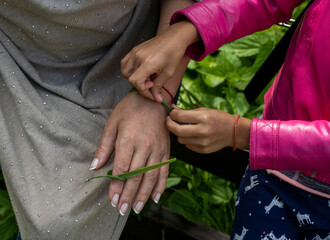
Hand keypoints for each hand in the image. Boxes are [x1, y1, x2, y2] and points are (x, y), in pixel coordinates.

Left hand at [90, 92, 169, 214]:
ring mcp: (157, 149)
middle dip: (128, 195)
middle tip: (121, 210)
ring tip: (137, 208)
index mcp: (128, 139)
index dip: (116, 186)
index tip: (111, 200)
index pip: (122, 169)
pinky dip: (161, 186)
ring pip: (151, 177)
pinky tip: (156, 197)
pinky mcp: (166, 150)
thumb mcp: (112, 123)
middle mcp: (144, 146)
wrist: (154, 98)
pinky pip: (164, 171)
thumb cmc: (130, 109)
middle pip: (136, 176)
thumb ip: (104, 147)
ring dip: (144, 195)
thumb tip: (94, 168)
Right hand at [121, 21, 198, 101]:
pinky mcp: (134, 49)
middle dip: (140, 85)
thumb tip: (156, 99)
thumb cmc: (174, 54)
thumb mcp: (168, 73)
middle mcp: (138, 56)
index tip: (152, 92)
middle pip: (130, 78)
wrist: (174, 37)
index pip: (135, 81)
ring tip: (146, 77)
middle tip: (151, 83)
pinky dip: (129, 70)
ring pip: (125, 71)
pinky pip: (125, 63)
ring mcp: (134, 52)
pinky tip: (141, 71)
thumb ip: (159, 86)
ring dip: (133, 78)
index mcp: (147, 62)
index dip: (143, 90)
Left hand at [166, 108, 239, 153]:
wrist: (233, 131)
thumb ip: (187, 111)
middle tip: (169, 121)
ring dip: (179, 133)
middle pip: (177, 130)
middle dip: (169, 125)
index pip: (179, 117)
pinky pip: (188, 146)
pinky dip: (187, 140)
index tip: (171, 114)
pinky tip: (193, 135)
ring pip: (181, 139)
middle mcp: (203, 130)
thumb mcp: (205, 110)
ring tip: (184, 128)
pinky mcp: (203, 150)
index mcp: (203, 117)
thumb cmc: (218, 118)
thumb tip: (172, 109)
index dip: (172, 115)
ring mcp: (203, 142)